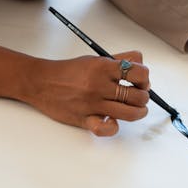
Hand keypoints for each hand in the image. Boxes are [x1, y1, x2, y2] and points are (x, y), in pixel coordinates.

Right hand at [27, 50, 149, 135]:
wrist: (42, 82)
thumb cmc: (68, 71)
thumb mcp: (95, 59)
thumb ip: (119, 59)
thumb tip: (140, 63)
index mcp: (104, 67)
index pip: (139, 73)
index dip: (145, 78)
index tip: (142, 81)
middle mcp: (100, 85)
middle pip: (138, 95)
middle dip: (143, 97)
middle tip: (139, 96)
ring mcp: (93, 104)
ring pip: (130, 113)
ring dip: (138, 113)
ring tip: (136, 110)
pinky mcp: (84, 119)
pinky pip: (106, 129)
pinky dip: (113, 127)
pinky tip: (112, 121)